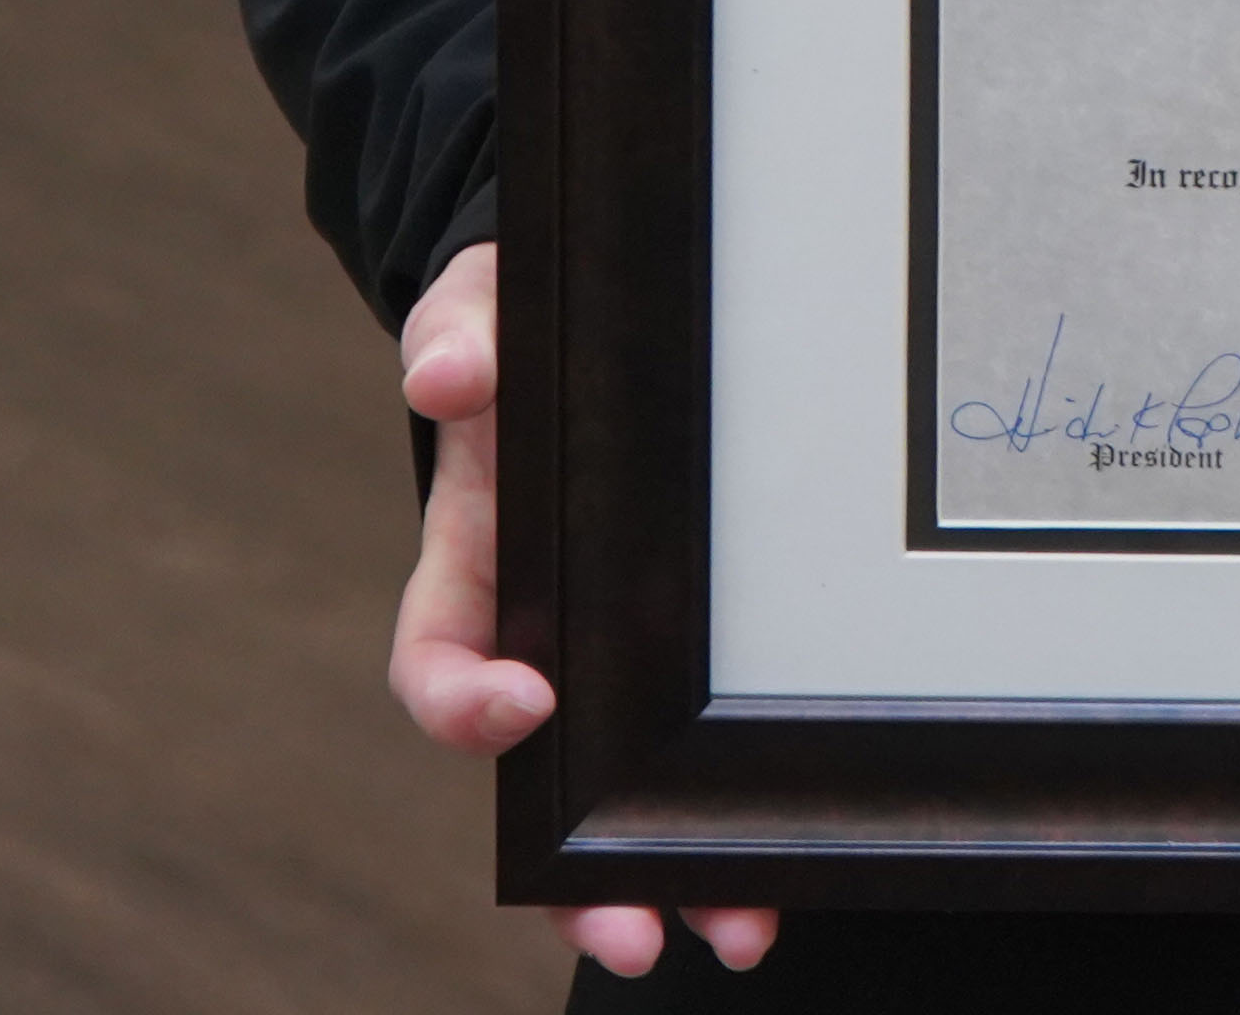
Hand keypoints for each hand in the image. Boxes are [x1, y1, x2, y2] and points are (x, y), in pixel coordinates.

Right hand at [389, 244, 780, 978]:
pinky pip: (706, 755)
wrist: (602, 321)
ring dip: (678, 879)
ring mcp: (618, 661)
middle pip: (542, 785)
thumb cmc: (532, 325)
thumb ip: (462, 329)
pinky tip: (800, 863)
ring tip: (745, 928)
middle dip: (579, 877)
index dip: (464, 703)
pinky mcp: (695, 660)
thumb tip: (448, 375)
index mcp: (473, 566)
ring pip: (628, 799)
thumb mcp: (490, 303)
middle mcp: (540, 636)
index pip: (438, 662)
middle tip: (631, 936)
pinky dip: (741, 816)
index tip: (524, 703)